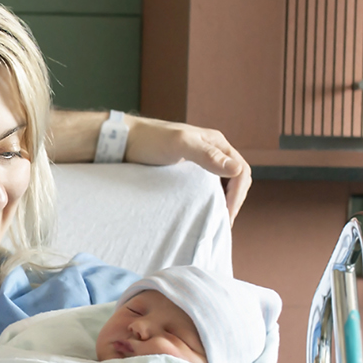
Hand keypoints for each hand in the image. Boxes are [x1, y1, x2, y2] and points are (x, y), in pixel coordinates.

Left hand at [123, 115, 253, 219]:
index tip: (226, 215)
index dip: (238, 195)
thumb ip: (207, 155)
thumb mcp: (179, 145)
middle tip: (223, 223)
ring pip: (221, 183)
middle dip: (233, 200)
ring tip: (215, 219)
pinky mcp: (185, 170)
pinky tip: (201, 210)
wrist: (122, 140)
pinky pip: (205, 186)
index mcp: (216, 142)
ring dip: (222, 201)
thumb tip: (236, 169)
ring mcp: (199, 160)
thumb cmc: (149, 140)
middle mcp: (211, 150)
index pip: (241, 171)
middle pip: (234, 179)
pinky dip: (208, 199)